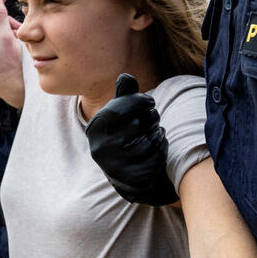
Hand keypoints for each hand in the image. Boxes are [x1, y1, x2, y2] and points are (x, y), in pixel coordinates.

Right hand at [85, 74, 177, 205]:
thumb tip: (126, 77)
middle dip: (152, 117)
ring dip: (158, 133)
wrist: (128, 174)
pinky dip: (162, 148)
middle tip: (154, 118)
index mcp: (94, 130)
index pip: (117, 110)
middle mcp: (100, 150)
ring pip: (149, 141)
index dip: (138, 102)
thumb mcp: (120, 115)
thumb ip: (124, 96)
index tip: (150, 101)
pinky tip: (158, 147)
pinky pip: (156, 157)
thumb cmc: (125, 135)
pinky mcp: (132, 179)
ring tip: (155, 132)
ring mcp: (115, 167)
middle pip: (137, 124)